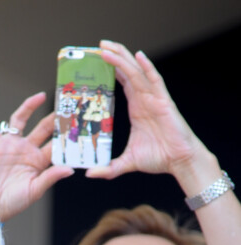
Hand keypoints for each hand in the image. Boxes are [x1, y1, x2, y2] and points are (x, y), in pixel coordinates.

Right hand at [0, 91, 73, 221]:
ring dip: (29, 107)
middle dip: (55, 117)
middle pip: (43, 128)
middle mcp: (26, 150)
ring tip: (41, 96)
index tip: (80, 122)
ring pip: (21, 120)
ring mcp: (10, 146)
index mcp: (39, 162)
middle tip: (67, 103)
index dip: (67, 134)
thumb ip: (50, 177)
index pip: (56, 144)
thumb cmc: (13, 203)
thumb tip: (69, 169)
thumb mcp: (35, 191)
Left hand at [87, 40, 205, 180]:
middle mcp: (144, 99)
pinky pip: (154, 81)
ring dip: (122, 59)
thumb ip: (108, 168)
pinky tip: (138, 57)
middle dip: (114, 57)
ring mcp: (154, 99)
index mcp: (136, 108)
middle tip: (98, 46)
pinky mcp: (163, 102)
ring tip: (107, 48)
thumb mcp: (126, 163)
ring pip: (136, 73)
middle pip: (127, 72)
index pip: (121, 83)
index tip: (96, 62)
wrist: (179, 162)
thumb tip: (89, 174)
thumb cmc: (158, 158)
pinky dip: (147, 68)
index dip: (110, 71)